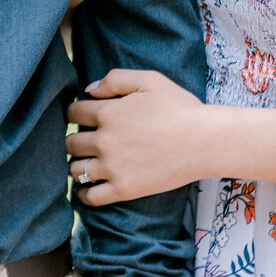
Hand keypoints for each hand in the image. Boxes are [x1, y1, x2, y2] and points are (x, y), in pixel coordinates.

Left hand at [66, 69, 213, 204]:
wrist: (205, 141)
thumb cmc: (180, 107)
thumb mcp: (149, 80)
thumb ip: (115, 79)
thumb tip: (89, 90)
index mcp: (107, 112)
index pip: (72, 113)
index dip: (76, 112)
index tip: (83, 117)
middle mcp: (104, 141)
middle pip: (70, 143)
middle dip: (75, 139)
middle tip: (86, 140)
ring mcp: (113, 168)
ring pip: (75, 169)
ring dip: (77, 164)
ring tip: (87, 162)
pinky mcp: (124, 189)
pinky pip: (90, 197)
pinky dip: (83, 194)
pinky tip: (87, 187)